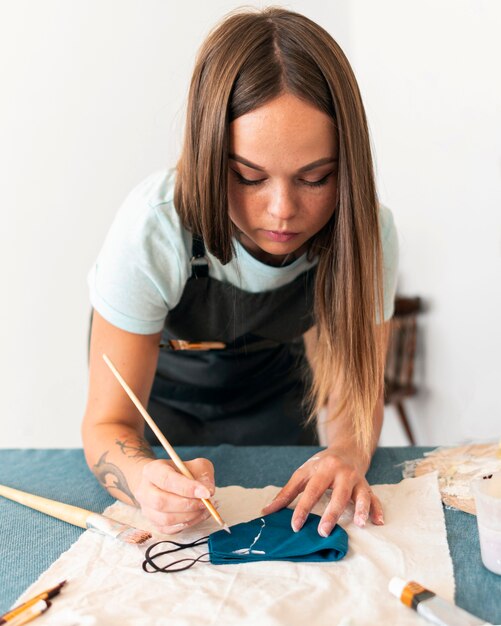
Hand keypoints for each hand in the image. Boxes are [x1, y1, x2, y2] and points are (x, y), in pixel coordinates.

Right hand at [135, 457, 214, 533]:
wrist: (163, 482)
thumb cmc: (180, 472)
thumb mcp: (195, 465)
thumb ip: (204, 475)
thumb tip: (209, 491)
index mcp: (152, 470)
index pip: (167, 480)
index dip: (187, 488)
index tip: (206, 492)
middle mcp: (144, 490)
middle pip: (161, 502)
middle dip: (187, 505)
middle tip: (205, 502)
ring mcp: (147, 509)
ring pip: (166, 519)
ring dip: (190, 516)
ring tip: (205, 508)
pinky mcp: (153, 523)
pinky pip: (170, 529)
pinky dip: (188, 524)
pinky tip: (200, 515)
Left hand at [262, 448, 383, 535]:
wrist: (347, 450)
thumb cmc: (321, 465)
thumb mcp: (303, 473)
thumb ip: (287, 493)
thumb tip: (266, 511)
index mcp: (324, 469)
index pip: (312, 490)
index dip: (303, 508)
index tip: (295, 525)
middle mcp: (342, 473)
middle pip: (338, 494)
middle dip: (331, 514)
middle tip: (323, 532)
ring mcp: (357, 480)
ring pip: (361, 495)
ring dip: (360, 509)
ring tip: (359, 524)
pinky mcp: (367, 487)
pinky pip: (374, 499)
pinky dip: (377, 510)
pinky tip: (377, 522)